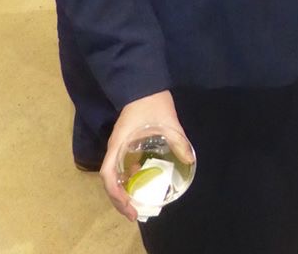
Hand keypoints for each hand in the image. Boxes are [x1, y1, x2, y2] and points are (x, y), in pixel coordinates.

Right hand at [100, 90, 188, 220]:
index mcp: (119, 143)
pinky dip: (128, 179)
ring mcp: (118, 145)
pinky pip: (121, 166)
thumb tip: (190, 160)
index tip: (129, 206)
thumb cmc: (152, 102)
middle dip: (120, 200)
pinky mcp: (124, 143)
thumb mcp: (168, 121)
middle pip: (110, 180)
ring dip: (123, 191)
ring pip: (114, 175)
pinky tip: (142, 184)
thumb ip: (178, 140)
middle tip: (135, 213)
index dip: (116, 193)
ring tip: (137, 205)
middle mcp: (114, 148)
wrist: (144, 83)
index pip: (108, 174)